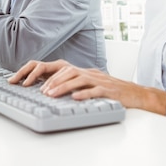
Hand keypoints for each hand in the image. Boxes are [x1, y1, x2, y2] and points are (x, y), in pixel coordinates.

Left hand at [9, 59, 165, 114]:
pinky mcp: (109, 91)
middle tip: (40, 90)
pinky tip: (75, 98)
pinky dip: (84, 94)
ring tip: (50, 94)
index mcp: (83, 71)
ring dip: (62, 86)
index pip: (60, 67)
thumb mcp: (89, 84)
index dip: (44, 72)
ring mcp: (99, 81)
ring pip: (78, 79)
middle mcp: (89, 73)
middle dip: (51, 80)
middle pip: (67, 71)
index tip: (30, 82)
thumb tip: (49, 88)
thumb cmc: (110, 90)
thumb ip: (73, 84)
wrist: (135, 94)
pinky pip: (95, 91)